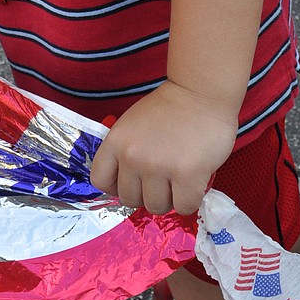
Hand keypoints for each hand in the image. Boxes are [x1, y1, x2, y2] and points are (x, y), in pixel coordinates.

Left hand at [89, 80, 237, 215]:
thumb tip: (127, 184)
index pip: (100, 180)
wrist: (200, 93)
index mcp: (116, 141)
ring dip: (169, 199)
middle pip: (130, 199)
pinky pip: (183, 207)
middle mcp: (132, 156)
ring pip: (156, 207)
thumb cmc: (168, 109)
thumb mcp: (132, 124)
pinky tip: (194, 183)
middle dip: (146, 194)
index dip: (116, 186)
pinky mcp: (186, 175)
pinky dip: (190, 200)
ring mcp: (159, 166)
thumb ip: (125, 150)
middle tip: (162, 181)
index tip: (132, 182)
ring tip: (179, 181)